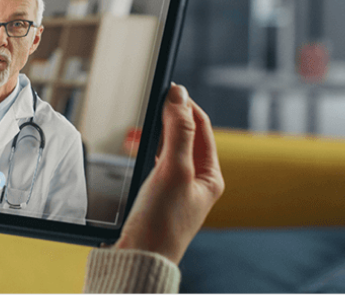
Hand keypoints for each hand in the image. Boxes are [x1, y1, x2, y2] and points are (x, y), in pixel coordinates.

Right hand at [114, 83, 224, 263]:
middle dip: (168, 118)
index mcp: (210, 176)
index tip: (169, 87)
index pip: (201, 127)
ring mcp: (174, 190)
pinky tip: (134, 151)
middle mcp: (195, 182)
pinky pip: (152, 164)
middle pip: (184, 136)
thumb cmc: (161, 222)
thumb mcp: (173, 169)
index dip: (186, 105)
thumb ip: (178, 130)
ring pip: (166, 149)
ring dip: (155, 134)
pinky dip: (144, 152)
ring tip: (142, 122)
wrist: (138, 256)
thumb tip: (179, 94)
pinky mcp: (155, 197)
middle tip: (152, 101)